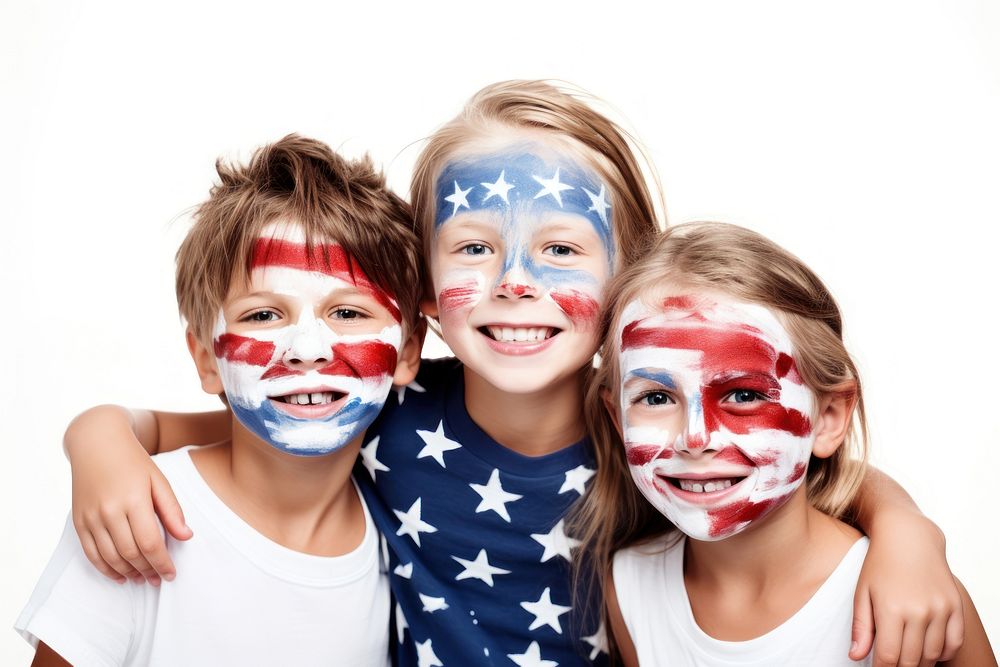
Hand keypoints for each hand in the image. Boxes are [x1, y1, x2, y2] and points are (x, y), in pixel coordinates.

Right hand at [66, 406, 191, 583]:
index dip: (162, 562)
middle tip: (159, 579)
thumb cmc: (133, 460)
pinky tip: (119, 575)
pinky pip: (91, 553)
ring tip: (143, 579)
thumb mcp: (159, 480)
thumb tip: (186, 536)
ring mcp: (90, 517)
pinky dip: (105, 568)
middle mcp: (109, 510)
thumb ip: (172, 510)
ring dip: (128, 573)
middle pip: (130, 553)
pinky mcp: (78, 521)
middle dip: (147, 570)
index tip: (172, 573)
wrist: (97, 442)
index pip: (150, 542)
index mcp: (133, 499)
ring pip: (110, 557)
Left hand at [851, 516, 963, 665]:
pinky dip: (943, 653)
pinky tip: (928, 651)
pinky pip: (954, 642)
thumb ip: (860, 627)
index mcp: (891, 609)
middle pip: (911, 660)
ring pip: (933, 655)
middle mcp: (919, 611)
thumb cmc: (879, 565)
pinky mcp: (955, 606)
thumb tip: (856, 657)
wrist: (909, 537)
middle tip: (891, 665)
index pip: (888, 657)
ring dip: (920, 663)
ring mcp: (940, 609)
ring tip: (907, 659)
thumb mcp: (862, 592)